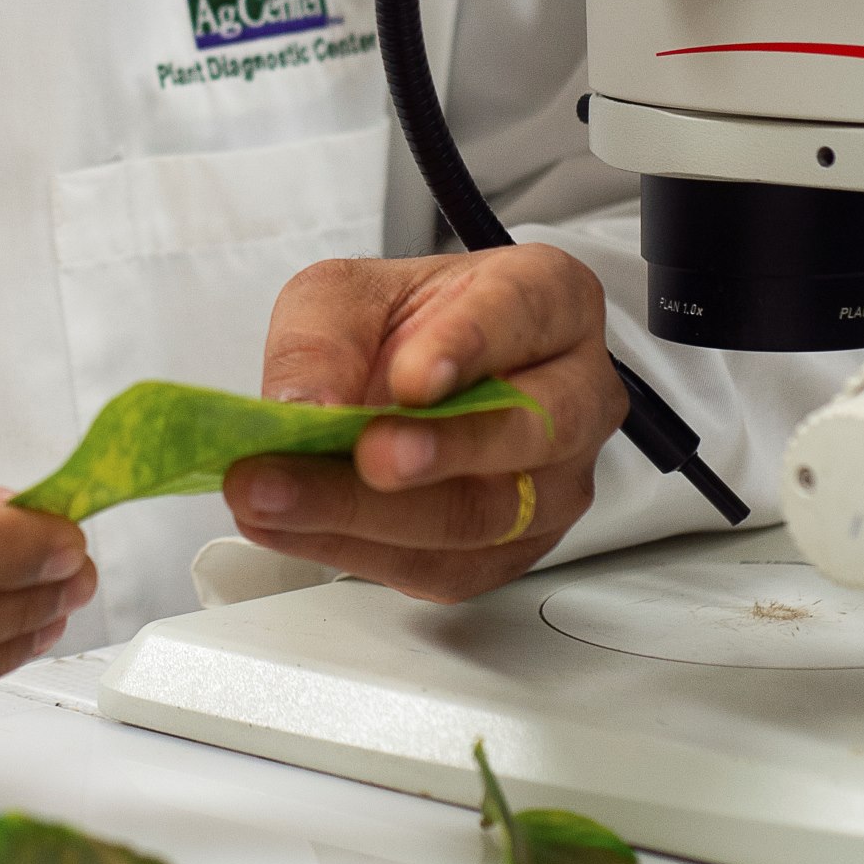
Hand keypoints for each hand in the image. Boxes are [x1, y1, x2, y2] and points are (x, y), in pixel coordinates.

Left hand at [225, 247, 624, 600]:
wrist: (406, 381)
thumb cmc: (400, 326)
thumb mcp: (343, 296)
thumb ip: (323, 340)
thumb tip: (303, 407)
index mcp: (549, 298)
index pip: (524, 313)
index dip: (469, 346)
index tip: (412, 377)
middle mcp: (574, 391)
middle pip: (528, 429)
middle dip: (439, 449)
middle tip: (365, 454)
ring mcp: (556, 480)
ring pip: (486, 513)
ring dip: (376, 513)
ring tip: (289, 496)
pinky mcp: (513, 549)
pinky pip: (448, 567)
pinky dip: (359, 550)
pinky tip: (295, 526)